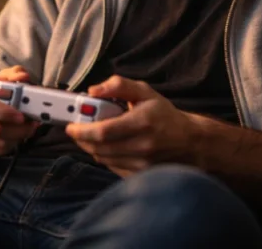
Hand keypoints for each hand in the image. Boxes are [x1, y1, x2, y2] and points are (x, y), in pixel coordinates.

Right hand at [0, 65, 39, 156]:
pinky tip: (15, 136)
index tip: (22, 116)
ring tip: (26, 129)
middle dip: (18, 130)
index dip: (4, 113)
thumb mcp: (3, 77)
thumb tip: (23, 77)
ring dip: (17, 138)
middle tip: (33, 126)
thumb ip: (15, 74)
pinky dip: (10, 146)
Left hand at [65, 75, 199, 176]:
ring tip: (91, 136)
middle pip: (99, 148)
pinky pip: (112, 167)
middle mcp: (142, 146)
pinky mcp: (141, 175)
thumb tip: (93, 90)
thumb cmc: (165, 115)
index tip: (70, 126)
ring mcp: (142, 164)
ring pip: (103, 159)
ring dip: (91, 148)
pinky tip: (107, 147)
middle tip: (77, 130)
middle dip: (82, 139)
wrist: (190, 142)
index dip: (81, 130)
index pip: (103, 132)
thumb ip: (118, 85)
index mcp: (142, 122)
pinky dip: (104, 157)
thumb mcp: (145, 92)